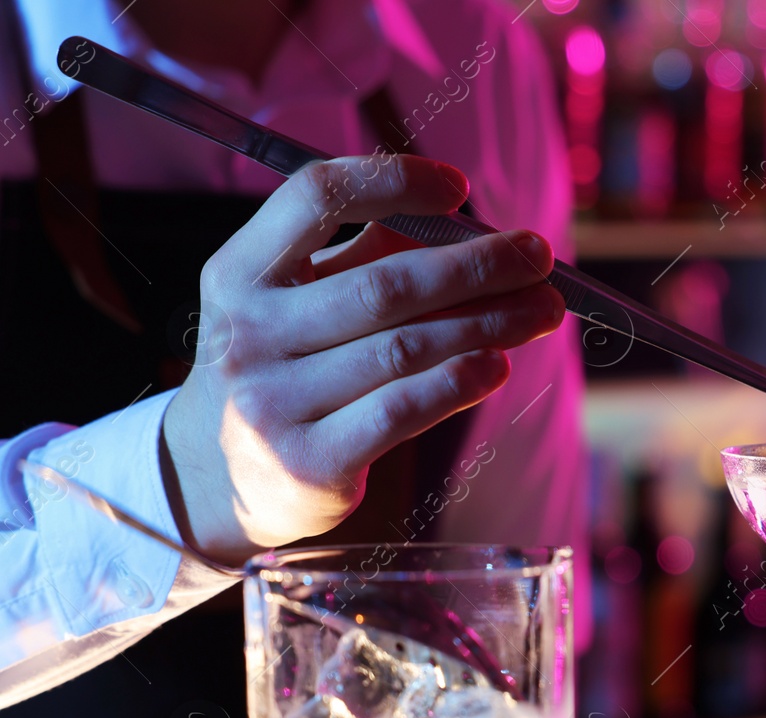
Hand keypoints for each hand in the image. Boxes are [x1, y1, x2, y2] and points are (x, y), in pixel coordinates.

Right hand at [160, 154, 564, 564]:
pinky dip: (460, 383)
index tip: (460, 188)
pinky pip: (402, 410)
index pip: (315, 197)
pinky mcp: (310, 461)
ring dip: (490, 324)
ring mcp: (273, 402)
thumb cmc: (280, 371)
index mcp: (238, 274)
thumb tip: (470, 229)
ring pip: (405, 349)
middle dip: (478, 265)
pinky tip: (499, 366)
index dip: (394, 181)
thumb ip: (362, 260)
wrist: (214, 479)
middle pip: (385, 283)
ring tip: (542, 312)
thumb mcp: (292, 305)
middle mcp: (248, 334)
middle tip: (539, 257)